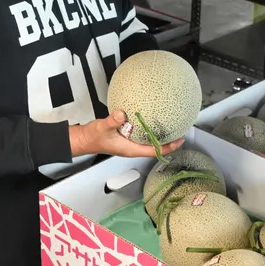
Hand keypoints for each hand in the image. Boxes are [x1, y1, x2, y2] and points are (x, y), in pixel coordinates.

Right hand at [69, 109, 184, 158]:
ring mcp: (130, 143)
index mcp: (131, 149)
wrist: (84, 139)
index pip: (154, 151)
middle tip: (180, 131)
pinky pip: (142, 134)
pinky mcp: (127, 137)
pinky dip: (149, 129)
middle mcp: (133, 147)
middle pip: (155, 147)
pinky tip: (152, 120)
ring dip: (160, 135)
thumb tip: (122, 114)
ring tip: (171, 127)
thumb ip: (112, 121)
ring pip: (149, 141)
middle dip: (168, 141)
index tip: (180, 140)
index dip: (168, 147)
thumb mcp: (103, 128)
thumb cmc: (93, 137)